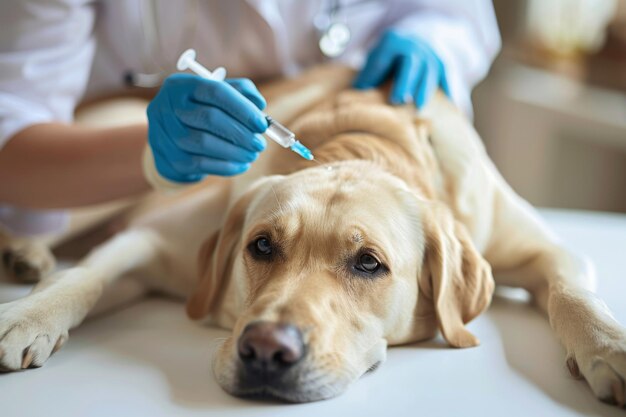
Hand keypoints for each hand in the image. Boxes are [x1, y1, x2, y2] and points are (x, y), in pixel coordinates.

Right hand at [147, 74, 267, 182]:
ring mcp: (166, 133)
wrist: (171, 138)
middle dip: (240, 133)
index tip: (261, 124)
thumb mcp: (217, 96)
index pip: (215, 91)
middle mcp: (168, 106)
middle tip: (260, 144)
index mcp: (182, 85)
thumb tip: (259, 104)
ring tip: (252, 154)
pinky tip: (242, 165)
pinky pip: (201, 164)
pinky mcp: (170, 157)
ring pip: (204, 143)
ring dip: (235, 151)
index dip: (242, 108)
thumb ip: (240, 93)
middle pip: (209, 118)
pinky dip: (226, 166)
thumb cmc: (202, 111)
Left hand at [354, 30, 449, 108]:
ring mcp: (430, 53)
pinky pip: (446, 76)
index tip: (377, 94)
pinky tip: (451, 106)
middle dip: (405, 82)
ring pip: (430, 71)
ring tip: (419, 107)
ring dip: (424, 89)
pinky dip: (448, 90)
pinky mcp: (443, 63)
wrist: (415, 42)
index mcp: (392, 41)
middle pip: (410, 64)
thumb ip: (366, 77)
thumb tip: (353, 97)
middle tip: (398, 101)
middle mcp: (414, 45)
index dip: (377, 75)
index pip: (384, 58)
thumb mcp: (374, 62)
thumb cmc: (387, 61)